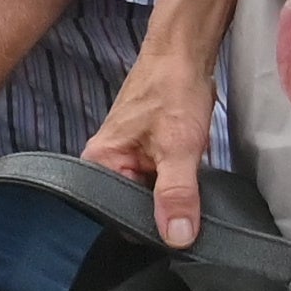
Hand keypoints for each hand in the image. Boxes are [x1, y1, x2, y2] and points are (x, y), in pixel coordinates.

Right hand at [78, 21, 221, 253]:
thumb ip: (177, 194)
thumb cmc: (174, 89)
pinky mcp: (146, 150)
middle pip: (135, 206)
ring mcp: (126, 155)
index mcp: (99, 162)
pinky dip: (178, 178)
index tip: (178, 229)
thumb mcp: (179, 147)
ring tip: (190, 178)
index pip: (119, 216)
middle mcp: (106, 161)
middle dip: (164, 207)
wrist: (185, 52)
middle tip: (191, 203)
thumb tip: (176, 238)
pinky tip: (190, 169)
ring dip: (174, 192)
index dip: (150, 226)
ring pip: (151, 193)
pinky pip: (160, 178)